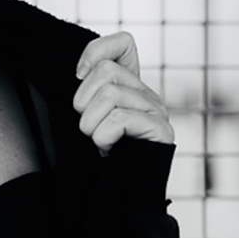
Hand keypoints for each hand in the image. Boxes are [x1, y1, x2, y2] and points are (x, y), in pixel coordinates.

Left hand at [73, 32, 173, 155]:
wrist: (119, 194)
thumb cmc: (99, 156)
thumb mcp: (86, 117)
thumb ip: (87, 92)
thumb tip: (79, 70)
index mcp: (130, 86)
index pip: (124, 43)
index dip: (96, 51)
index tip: (78, 75)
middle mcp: (147, 94)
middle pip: (106, 71)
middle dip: (83, 101)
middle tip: (89, 125)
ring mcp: (157, 111)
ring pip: (109, 96)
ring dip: (90, 125)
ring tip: (99, 140)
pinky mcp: (161, 130)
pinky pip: (119, 120)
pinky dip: (103, 137)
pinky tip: (109, 148)